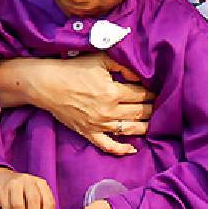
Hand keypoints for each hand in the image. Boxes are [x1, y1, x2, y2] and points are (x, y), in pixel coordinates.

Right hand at [0, 167, 55, 208]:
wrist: (2, 180)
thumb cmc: (22, 191)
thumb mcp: (35, 195)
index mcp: (40, 184)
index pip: (48, 201)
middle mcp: (29, 182)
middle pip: (34, 201)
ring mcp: (15, 185)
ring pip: (18, 205)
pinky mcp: (2, 191)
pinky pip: (7, 208)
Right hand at [17, 54, 153, 155]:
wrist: (47, 85)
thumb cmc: (73, 69)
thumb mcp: (99, 59)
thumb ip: (122, 65)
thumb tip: (139, 76)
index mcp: (113, 91)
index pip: (141, 94)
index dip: (152, 92)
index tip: (158, 92)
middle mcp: (109, 111)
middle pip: (139, 112)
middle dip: (152, 109)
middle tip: (160, 107)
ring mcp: (99, 125)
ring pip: (129, 129)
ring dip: (144, 127)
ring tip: (154, 124)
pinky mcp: (89, 133)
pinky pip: (108, 146)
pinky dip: (121, 149)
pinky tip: (133, 149)